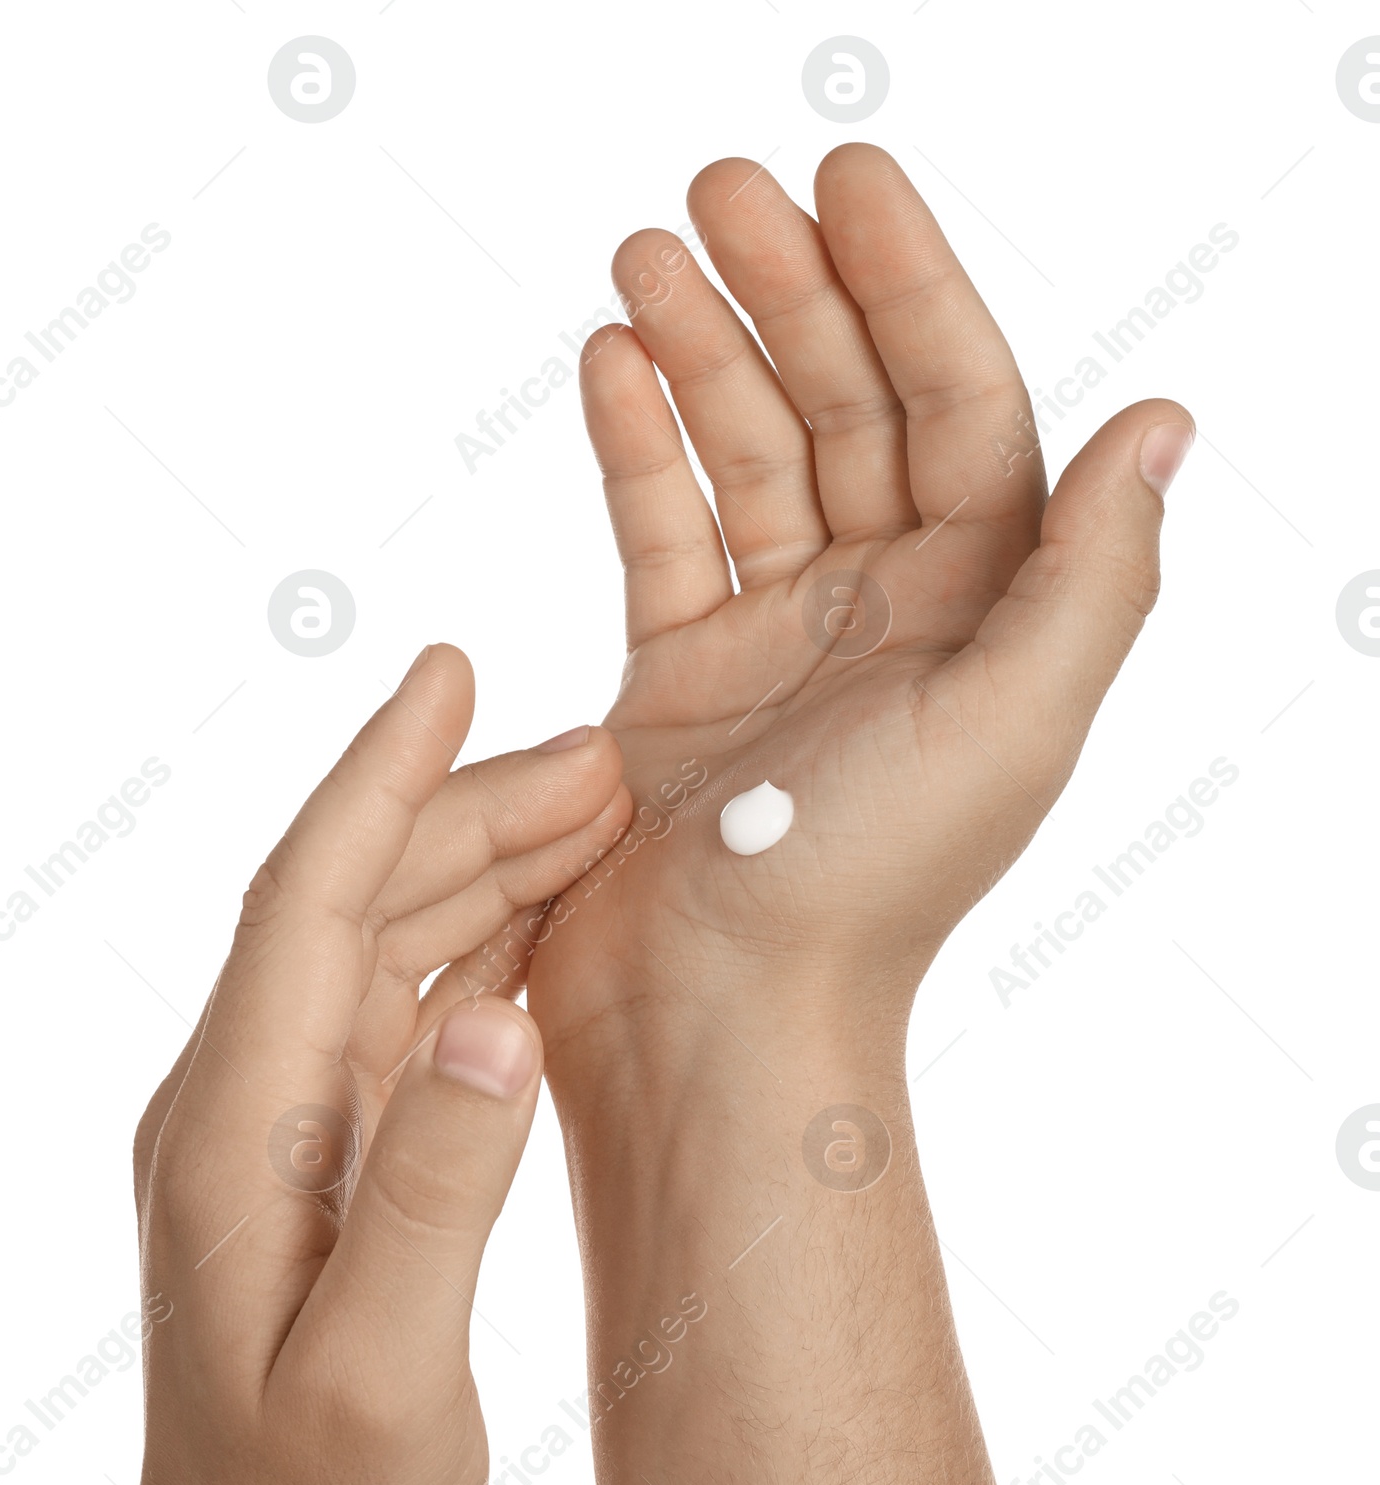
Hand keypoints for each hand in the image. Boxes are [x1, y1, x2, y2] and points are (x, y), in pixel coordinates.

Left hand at [0, 646, 630, 1484]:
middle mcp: (246, 1101)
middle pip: (357, 900)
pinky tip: (548, 928)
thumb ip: (432, 1190)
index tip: (447, 669)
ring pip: (385, 945)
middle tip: (608, 760)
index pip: (308, 901)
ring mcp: (283, 1126)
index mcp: (237, 1128)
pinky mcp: (325, 1158)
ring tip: (600, 816)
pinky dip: (480, 949)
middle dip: (472, 809)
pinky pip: (403, 1011)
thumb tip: (500, 1015)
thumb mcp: (379, 1378)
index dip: (381, 777)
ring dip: (484, 870)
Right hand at [529, 144, 1190, 1065]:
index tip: (843, 180)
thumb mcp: (1013, 721)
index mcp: (981, 611)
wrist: (715, 1016)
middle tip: (716, 187)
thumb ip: (1095, 571)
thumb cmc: (862, 888)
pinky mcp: (678, 678)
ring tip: (643, 253)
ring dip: (702, 349)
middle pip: (847, 409)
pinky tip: (609, 362)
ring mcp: (778, 641)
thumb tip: (1163, 419)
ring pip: (749, 456)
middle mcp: (887, 612)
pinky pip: (665, 532)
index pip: (957, 405)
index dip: (911, 286)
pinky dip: (640, 445)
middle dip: (789, 290)